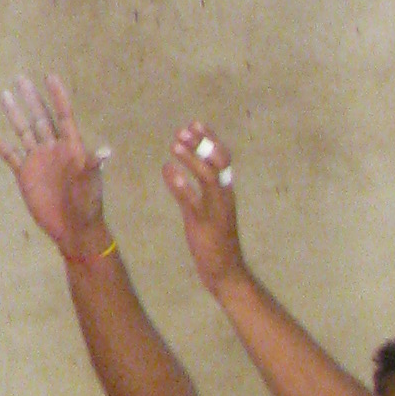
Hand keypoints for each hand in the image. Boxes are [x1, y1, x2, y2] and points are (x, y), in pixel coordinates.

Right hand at [0, 73, 111, 262]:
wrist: (73, 228)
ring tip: (4, 94)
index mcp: (71, 146)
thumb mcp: (92, 182)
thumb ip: (94, 164)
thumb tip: (105, 150)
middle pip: (40, 118)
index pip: (64, 115)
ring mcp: (38, 160)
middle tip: (20, 78)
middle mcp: (53, 148)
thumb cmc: (88, 204)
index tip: (50, 76)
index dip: (58, 96)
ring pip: (24, 131)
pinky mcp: (25, 174)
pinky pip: (10, 155)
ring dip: (14, 114)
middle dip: (32, 98)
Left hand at [163, 125, 245, 292]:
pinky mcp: (204, 225)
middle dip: (202, 143)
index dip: (210, 139)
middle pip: (219, 162)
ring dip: (191, 158)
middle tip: (182, 130)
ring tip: (174, 145)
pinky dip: (179, 183)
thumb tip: (176, 168)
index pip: (224, 158)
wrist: (227, 272)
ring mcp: (215, 210)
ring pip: (208, 177)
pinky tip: (167, 171)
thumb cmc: (216, 240)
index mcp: (227, 192)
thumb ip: (197, 190)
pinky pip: (192, 201)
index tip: (195, 124)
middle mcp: (224, 197)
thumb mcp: (209, 211)